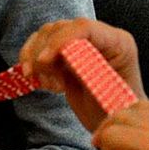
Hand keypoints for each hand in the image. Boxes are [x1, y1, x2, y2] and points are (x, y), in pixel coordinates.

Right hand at [19, 18, 145, 130]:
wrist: (112, 121)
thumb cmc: (117, 111)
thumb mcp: (107, 94)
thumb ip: (90, 73)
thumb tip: (66, 58)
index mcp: (118, 42)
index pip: (84, 28)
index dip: (60, 41)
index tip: (43, 61)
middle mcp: (99, 37)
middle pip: (60, 28)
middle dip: (44, 53)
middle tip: (49, 83)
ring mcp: (80, 43)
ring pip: (46, 34)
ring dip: (36, 59)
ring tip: (48, 85)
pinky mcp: (65, 53)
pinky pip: (39, 45)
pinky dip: (30, 61)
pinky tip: (39, 81)